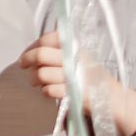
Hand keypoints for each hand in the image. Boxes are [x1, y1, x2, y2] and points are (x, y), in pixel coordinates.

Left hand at [19, 31, 135, 135]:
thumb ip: (58, 52)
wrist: (112, 98)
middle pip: (41, 55)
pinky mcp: (75, 92)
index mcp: (75, 47)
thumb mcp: (77, 58)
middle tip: (23, 65)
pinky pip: (49, 90)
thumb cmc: (89, 76)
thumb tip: (31, 51)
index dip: (33, 46)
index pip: (50, 38)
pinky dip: (45, 91)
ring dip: (34, 79)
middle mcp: (75, 58)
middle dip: (27, 60)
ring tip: (37, 82)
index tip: (26, 54)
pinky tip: (49, 91)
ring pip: (41, 74)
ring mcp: (76, 75)